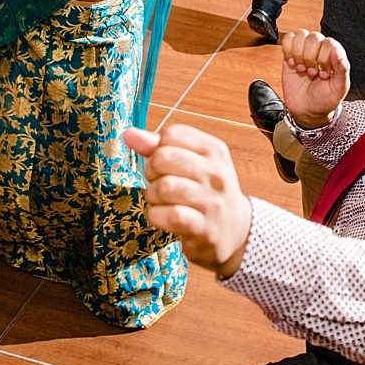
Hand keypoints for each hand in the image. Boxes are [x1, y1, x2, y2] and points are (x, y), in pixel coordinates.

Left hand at [125, 121, 251, 274]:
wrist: (236, 230)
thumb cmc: (205, 190)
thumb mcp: (190, 161)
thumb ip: (157, 146)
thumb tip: (129, 134)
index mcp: (214, 150)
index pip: (172, 134)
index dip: (158, 148)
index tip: (165, 163)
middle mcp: (216, 174)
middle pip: (163, 158)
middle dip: (151, 171)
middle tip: (160, 183)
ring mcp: (212, 202)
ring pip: (164, 187)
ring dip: (153, 195)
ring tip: (161, 201)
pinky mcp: (205, 228)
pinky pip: (170, 215)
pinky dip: (157, 216)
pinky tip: (164, 217)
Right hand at [277, 28, 350, 130]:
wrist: (307, 110)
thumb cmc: (325, 100)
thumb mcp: (339, 88)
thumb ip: (342, 69)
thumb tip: (337, 51)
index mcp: (335, 56)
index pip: (329, 42)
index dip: (324, 58)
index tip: (323, 73)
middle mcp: (320, 50)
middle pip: (314, 37)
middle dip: (311, 58)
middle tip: (312, 73)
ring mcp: (304, 50)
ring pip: (300, 35)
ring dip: (299, 54)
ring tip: (303, 68)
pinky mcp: (290, 54)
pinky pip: (287, 39)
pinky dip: (288, 51)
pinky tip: (293, 64)